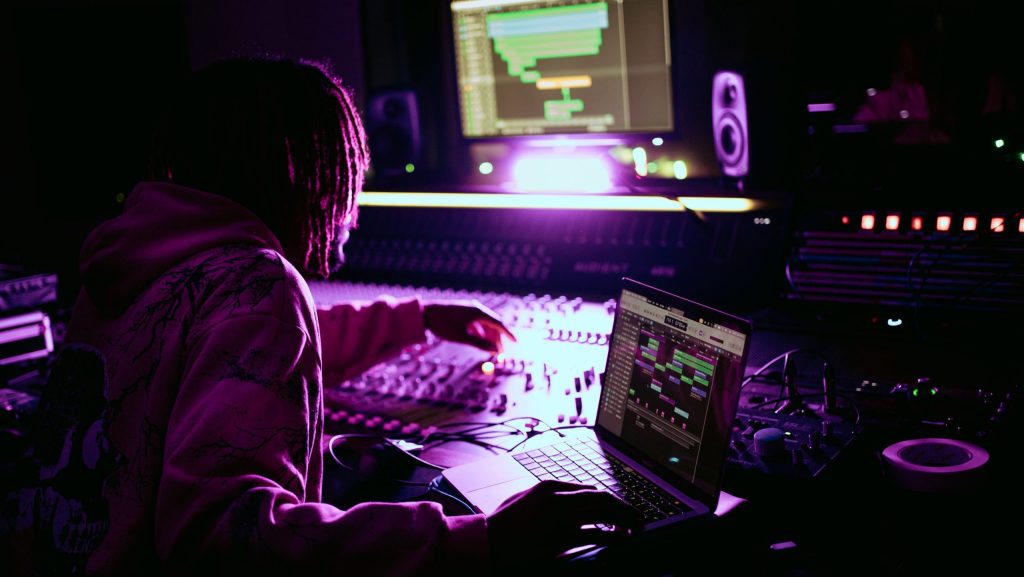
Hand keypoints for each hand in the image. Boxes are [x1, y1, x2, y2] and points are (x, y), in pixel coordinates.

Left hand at [422, 300, 515, 352]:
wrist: (424, 313)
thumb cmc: (443, 325)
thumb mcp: (461, 337)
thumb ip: (479, 344)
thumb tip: (494, 351)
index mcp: (478, 312)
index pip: (498, 323)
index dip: (507, 333)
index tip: (515, 342)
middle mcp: (476, 308)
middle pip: (493, 324)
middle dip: (498, 338)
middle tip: (499, 352)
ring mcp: (469, 309)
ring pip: (485, 323)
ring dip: (489, 335)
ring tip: (490, 348)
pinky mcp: (463, 312)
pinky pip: (477, 322)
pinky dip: (481, 331)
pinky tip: (480, 339)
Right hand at [487, 480, 641, 565]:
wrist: (485, 542)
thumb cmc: (502, 525)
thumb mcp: (524, 501)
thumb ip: (547, 498)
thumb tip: (569, 501)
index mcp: (548, 486)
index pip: (588, 489)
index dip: (608, 500)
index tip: (618, 509)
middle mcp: (557, 497)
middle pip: (600, 497)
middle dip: (622, 507)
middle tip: (636, 517)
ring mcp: (559, 517)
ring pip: (602, 511)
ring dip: (623, 518)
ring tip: (634, 526)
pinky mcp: (560, 538)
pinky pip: (595, 534)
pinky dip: (612, 536)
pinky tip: (620, 539)